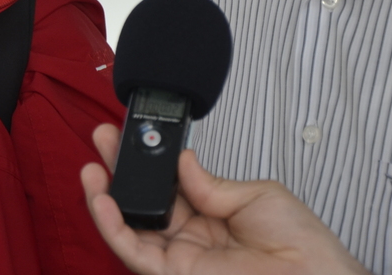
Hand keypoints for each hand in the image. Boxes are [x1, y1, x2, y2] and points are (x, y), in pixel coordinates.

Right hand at [81, 124, 367, 274]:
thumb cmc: (300, 242)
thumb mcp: (254, 195)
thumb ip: (210, 183)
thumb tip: (182, 160)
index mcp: (209, 213)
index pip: (167, 184)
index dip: (148, 160)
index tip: (133, 132)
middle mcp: (190, 236)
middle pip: (142, 202)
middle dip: (119, 170)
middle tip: (103, 138)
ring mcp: (181, 257)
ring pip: (130, 228)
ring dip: (105, 199)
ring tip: (91, 168)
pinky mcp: (175, 274)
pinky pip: (135, 252)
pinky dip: (114, 228)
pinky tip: (103, 201)